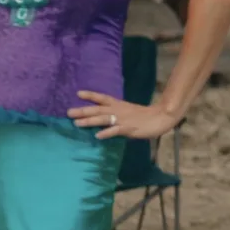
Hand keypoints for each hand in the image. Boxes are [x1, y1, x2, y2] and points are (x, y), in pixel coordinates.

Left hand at [67, 90, 181, 139]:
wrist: (161, 117)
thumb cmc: (145, 116)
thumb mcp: (129, 111)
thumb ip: (117, 113)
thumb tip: (103, 118)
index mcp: (120, 105)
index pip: (102, 98)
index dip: (90, 96)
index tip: (78, 93)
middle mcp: (119, 110)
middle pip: (98, 109)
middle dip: (83, 111)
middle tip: (68, 112)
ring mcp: (123, 119)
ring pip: (104, 119)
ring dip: (90, 121)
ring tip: (77, 123)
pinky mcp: (129, 128)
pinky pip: (116, 130)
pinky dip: (107, 133)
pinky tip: (98, 136)